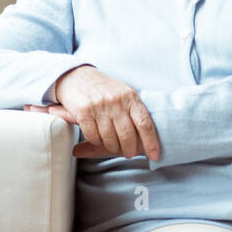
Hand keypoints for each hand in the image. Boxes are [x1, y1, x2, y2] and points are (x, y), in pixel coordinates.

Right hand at [29, 65, 160, 160]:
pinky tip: (97, 138)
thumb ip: (134, 111)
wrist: (77, 76)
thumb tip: (148, 137)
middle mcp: (116, 101)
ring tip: (112, 146)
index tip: (154, 155)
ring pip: (109, 139)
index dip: (151, 142)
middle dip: (129, 149)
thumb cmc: (105, 89)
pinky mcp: (84, 112)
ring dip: (112, 147)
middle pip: (127, 135)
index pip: (144, 123)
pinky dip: (96, 142)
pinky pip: (93, 136)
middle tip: (129, 154)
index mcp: (130, 97)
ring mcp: (99, 106)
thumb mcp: (123, 94)